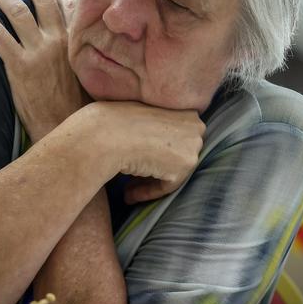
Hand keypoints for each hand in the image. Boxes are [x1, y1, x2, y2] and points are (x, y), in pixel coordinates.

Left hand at [0, 0, 88, 142]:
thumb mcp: (90, 74)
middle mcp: (58, 41)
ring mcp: (37, 52)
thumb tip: (80, 50)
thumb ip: (83, 56)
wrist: (64, 126)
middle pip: (43, 1)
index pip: (69, 5)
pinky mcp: (19, 66)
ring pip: (18, 13)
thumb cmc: (79, 107)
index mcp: (76, 42)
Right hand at [56, 101, 205, 202]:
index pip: (177, 137)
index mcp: (185, 108)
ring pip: (173, 171)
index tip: (138, 159)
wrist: (106, 133)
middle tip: (132, 179)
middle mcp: (196, 126)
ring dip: (150, 181)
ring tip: (127, 190)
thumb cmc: (113, 121)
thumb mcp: (139, 113)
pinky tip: (128, 195)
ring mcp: (193, 146)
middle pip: (178, 154)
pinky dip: (148, 192)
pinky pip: (167, 186)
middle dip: (157, 167)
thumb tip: (152, 145)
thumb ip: (154, 126)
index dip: (156, 151)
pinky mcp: (184, 166)